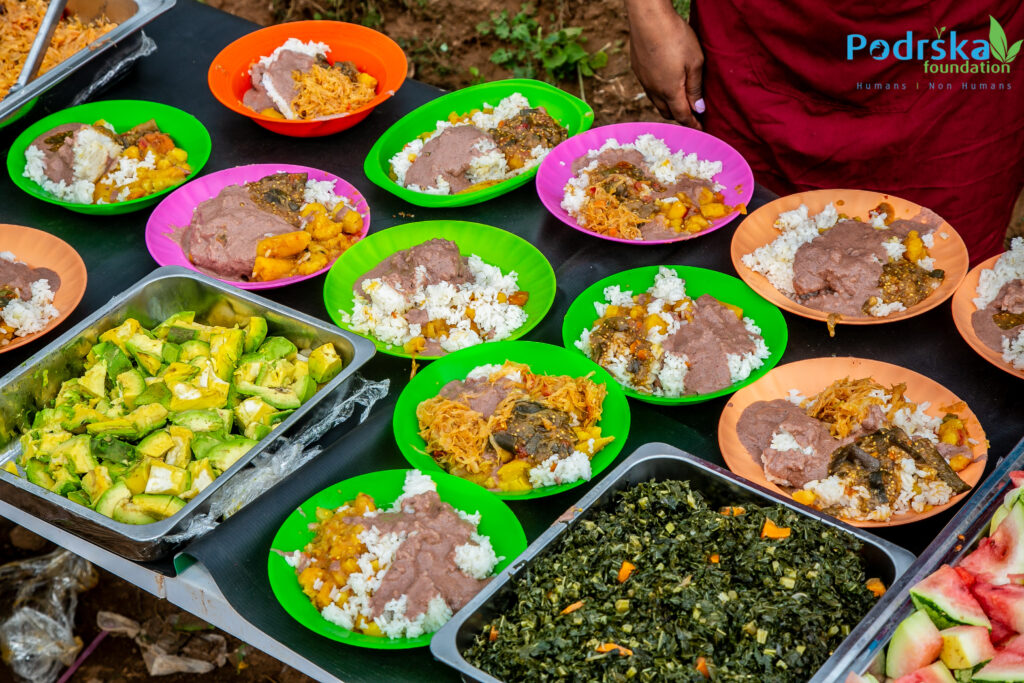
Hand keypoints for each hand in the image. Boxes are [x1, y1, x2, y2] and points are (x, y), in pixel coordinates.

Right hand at [626, 0, 704, 128]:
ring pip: (657, 102)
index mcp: (670, 91)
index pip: (682, 116)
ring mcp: (644, 81)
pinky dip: (659, 93)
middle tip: (692, 114)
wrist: (648, 19)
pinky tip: (666, 83)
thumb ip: (696, 87)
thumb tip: (698, 108)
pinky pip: (650, 89)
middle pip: (668, 112)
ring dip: (668, 105)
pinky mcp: (638, 70)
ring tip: (679, 100)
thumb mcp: (695, 62)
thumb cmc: (675, 37)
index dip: (693, 124)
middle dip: (680, 116)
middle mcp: (654, 90)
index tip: (700, 130)